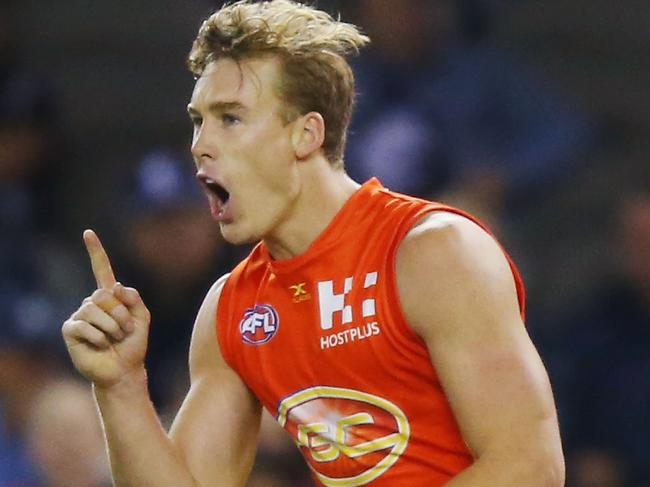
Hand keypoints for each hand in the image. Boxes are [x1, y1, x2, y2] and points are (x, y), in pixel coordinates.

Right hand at [62, 230, 150, 388]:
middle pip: (104, 295)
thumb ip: (134, 299)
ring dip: (112, 327)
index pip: (101, 270)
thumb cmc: (133, 345)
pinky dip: (100, 337)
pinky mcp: (70, 330)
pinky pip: (86, 326)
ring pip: (96, 310)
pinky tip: (100, 346)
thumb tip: (113, 287)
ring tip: (114, 339)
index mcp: (109, 297)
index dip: (95, 252)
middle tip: (125, 331)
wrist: (124, 370)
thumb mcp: (142, 318)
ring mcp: (79, 316)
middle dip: (121, 314)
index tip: (88, 232)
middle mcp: (91, 303)